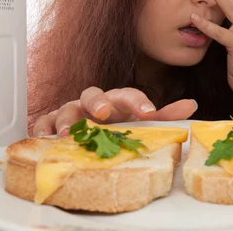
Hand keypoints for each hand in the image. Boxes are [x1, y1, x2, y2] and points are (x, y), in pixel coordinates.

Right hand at [32, 86, 197, 136]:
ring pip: (66, 108)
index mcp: (116, 101)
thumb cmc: (115, 125)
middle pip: (92, 93)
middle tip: (104, 113)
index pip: (128, 94)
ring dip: (67, 119)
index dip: (138, 102)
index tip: (148, 112)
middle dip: (98, 102)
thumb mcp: (139, 122)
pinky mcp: (51, 123)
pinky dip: (41, 129)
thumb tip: (191, 105)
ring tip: (68, 134)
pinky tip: (43, 138)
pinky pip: (42, 122)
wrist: (87, 131)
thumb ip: (164, 116)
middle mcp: (93, 103)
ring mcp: (71, 112)